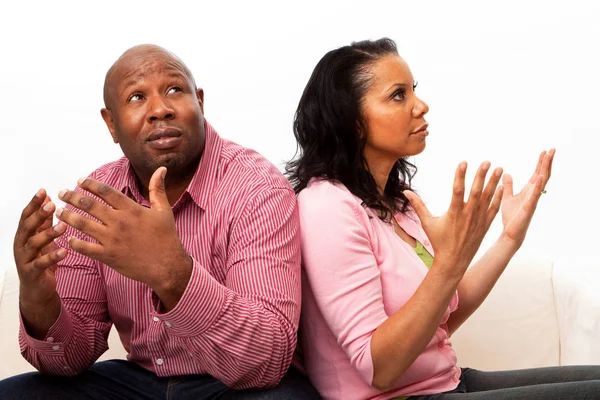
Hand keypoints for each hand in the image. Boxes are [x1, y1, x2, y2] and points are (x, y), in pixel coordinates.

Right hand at [13, 190, 67, 304]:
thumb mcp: (43, 239)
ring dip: (49, 234)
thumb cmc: (40, 260)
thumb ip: (44, 223)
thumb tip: (49, 201)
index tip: (43, 191)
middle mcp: (20, 245)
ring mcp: (24, 259)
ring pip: (34, 244)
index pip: (26, 216)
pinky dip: (53, 257)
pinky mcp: (32, 273)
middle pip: (27, 227)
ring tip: (64, 226)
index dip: (33, 204)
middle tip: (52, 205)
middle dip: (39, 215)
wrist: (36, 289)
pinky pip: (42, 263)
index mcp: (23, 235)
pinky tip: (65, 251)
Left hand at [56, 167, 190, 287]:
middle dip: (72, 197)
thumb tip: (161, 169)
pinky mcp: (108, 255)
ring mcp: (112, 239)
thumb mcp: (163, 210)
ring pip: (83, 224)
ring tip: (58, 212)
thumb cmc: (166, 237)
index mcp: (131, 209)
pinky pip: (85, 248)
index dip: (90, 184)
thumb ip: (157, 189)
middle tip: (62, 193)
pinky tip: (68, 238)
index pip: (106, 191)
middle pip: (89, 205)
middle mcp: (119, 222)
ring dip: (68, 216)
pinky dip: (74, 242)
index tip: (79, 181)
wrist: (167, 266)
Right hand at [404, 162, 502, 277]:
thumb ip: (418, 205)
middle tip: (487, 162)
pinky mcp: (485, 225)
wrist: (454, 261)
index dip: (460, 176)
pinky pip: (494, 208)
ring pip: (488, 198)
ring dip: (494, 182)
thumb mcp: (427, 223)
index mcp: (454, 213)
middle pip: (476, 192)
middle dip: (482, 175)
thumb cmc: (439, 241)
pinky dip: (498, 197)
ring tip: (499, 168)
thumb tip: (405, 191)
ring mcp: (478, 219)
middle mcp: (468, 215)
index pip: (458, 190)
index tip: (464, 163)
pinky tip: (502, 186)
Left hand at [500, 149, 554, 246]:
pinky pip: (535, 195)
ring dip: (545, 169)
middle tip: (552, 149)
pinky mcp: (528, 207)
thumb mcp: (507, 197)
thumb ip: (508, 186)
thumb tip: (506, 174)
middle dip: (547, 162)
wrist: (510, 233)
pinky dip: (538, 186)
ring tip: (548, 157)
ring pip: (541, 182)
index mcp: (529, 190)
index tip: (544, 151)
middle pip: (543, 174)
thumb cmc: (510, 216)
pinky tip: (541, 176)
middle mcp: (533, 193)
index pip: (537, 173)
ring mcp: (533, 200)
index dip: (541, 162)